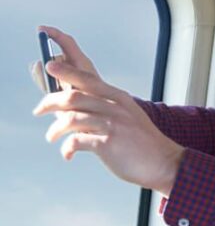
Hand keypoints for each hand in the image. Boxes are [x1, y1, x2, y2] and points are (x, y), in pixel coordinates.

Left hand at [33, 55, 183, 196]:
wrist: (163, 162)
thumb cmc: (141, 142)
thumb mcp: (126, 117)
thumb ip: (103, 109)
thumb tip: (72, 110)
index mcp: (118, 97)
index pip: (87, 78)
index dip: (66, 69)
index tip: (48, 63)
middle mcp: (115, 107)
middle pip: (74, 96)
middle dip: (50, 101)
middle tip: (39, 109)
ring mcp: (112, 124)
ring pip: (71, 118)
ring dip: (55, 129)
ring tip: (52, 136)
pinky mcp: (108, 143)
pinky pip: (77, 141)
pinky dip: (67, 148)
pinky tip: (68, 154)